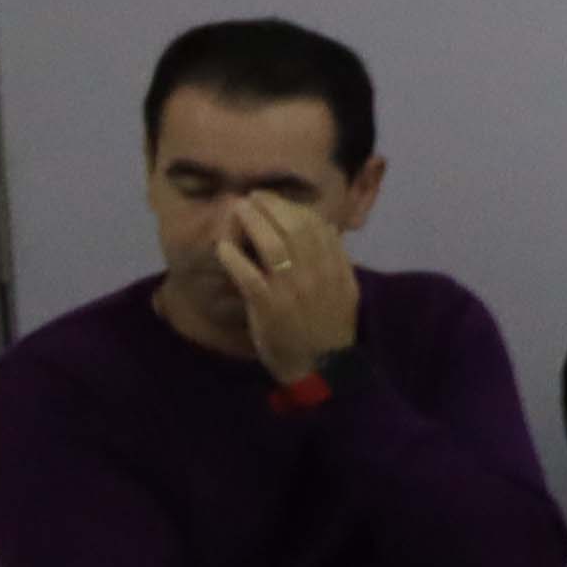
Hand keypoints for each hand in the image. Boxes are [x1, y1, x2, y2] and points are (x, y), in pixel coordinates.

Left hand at [216, 197, 363, 377]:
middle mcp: (316, 274)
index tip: (275, 201)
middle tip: (251, 198)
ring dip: (251, 222)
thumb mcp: (344, 291)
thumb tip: (325, 230)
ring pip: (271, 244)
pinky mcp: (269, 306)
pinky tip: (222, 247)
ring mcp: (292, 290)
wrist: (323, 368)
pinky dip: (233, 257)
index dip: (294, 207)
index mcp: (336, 269)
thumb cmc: (328, 329)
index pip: (317, 226)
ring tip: (236, 211)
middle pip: (293, 227)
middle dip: (269, 206)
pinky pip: (248, 275)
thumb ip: (336, 262)